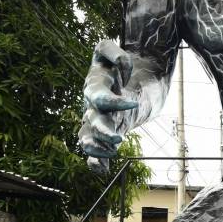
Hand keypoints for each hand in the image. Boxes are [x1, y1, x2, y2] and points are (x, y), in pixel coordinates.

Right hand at [79, 40, 138, 172]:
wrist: (131, 78)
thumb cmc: (120, 64)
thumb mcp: (112, 51)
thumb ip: (117, 54)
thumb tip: (123, 69)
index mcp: (95, 86)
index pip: (99, 96)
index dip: (114, 101)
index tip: (133, 103)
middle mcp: (92, 105)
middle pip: (92, 122)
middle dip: (102, 132)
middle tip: (118, 140)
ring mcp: (98, 120)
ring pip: (88, 138)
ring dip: (97, 149)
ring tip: (112, 153)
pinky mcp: (108, 131)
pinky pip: (94, 151)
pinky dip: (95, 162)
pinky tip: (101, 170)